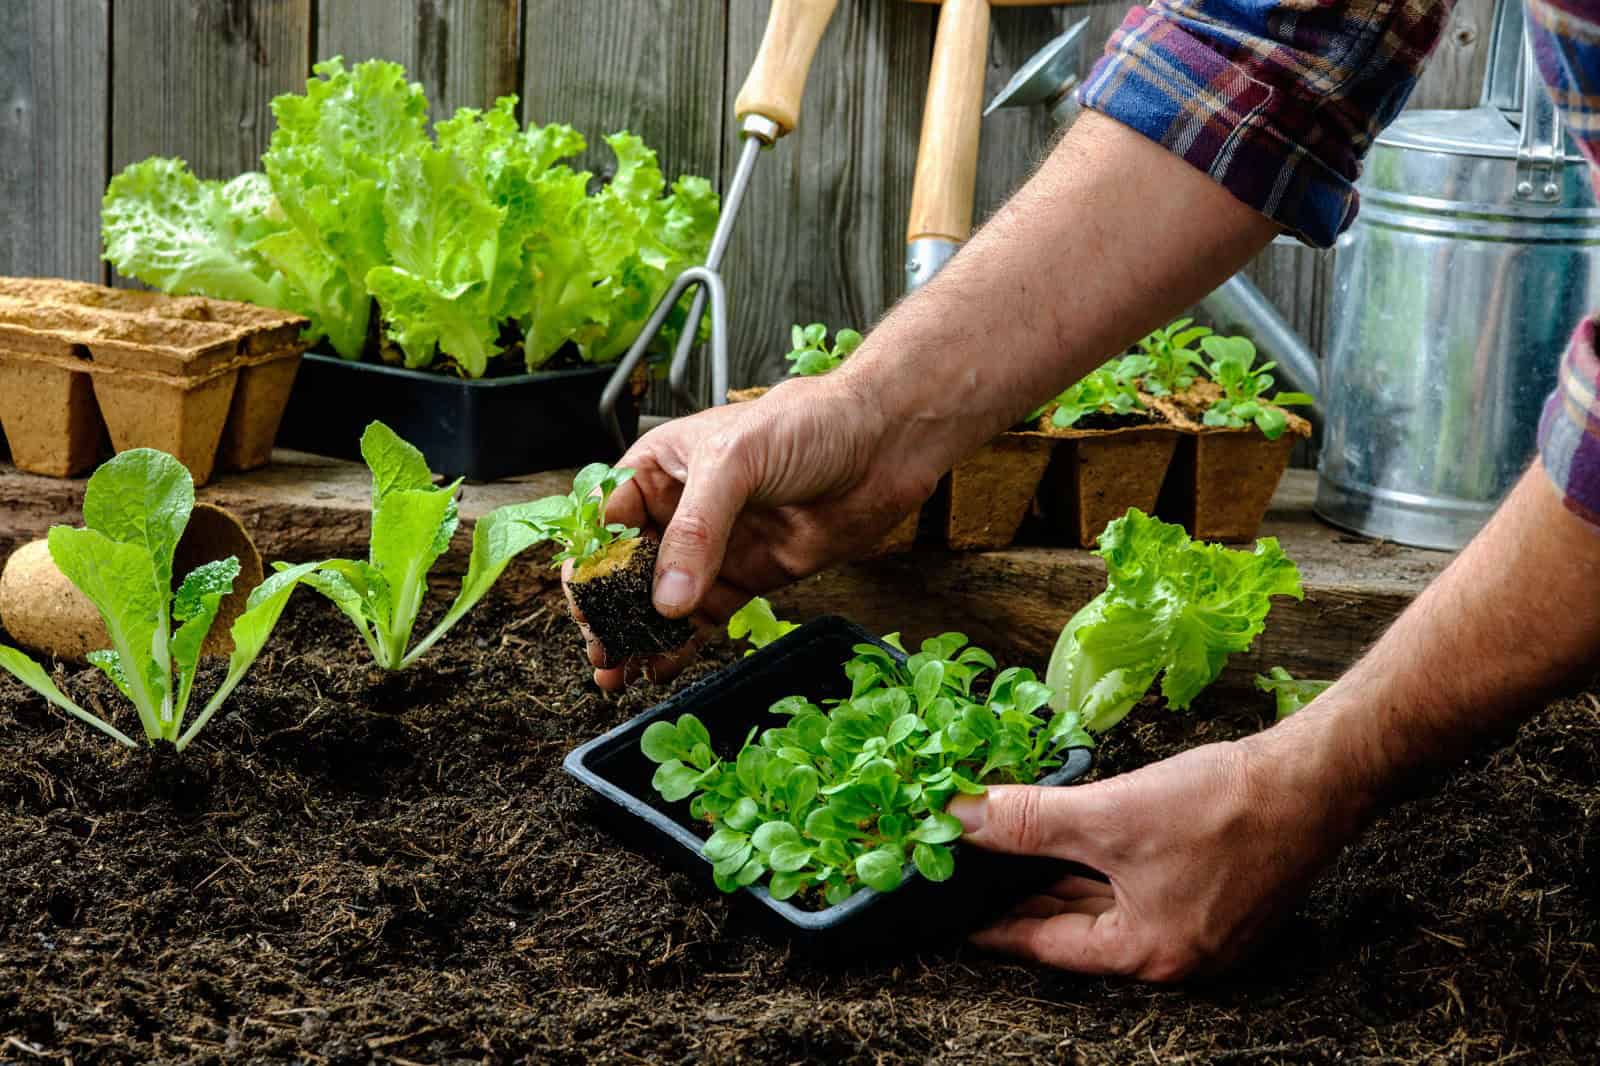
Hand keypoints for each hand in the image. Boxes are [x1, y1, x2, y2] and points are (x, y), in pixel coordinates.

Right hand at [572, 373, 936, 689]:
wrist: (884, 444)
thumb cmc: (809, 423)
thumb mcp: (737, 462)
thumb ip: (697, 530)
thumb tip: (666, 599)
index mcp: (660, 468)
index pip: (605, 521)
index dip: (589, 564)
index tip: (584, 606)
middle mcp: (680, 510)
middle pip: (626, 569)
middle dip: (607, 612)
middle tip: (600, 652)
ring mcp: (715, 547)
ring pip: (662, 601)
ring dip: (638, 636)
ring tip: (618, 672)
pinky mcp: (749, 577)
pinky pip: (704, 618)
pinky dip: (681, 645)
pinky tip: (661, 668)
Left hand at [949, 720, 1370, 980]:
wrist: (1316, 778)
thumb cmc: (1223, 807)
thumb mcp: (1109, 815)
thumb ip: (1028, 822)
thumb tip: (959, 818)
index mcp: (1148, 954)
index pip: (1048, 946)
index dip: (996, 926)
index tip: (954, 916)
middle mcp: (1176, 954)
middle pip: (1079, 931)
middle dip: (1026, 902)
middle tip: (972, 882)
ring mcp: (1203, 928)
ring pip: (1110, 907)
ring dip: (1062, 882)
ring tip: (1010, 861)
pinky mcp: (1219, 894)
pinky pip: (1140, 889)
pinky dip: (1102, 870)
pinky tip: (1075, 842)